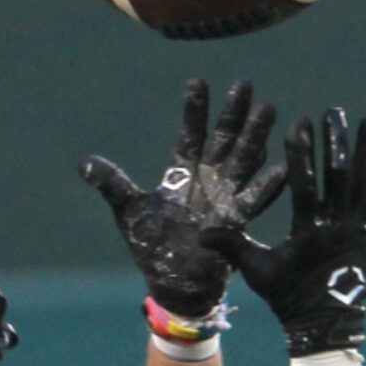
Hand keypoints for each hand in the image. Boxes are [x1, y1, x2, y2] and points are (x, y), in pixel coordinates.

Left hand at [80, 78, 285, 316]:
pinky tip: (281, 168)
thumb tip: (83, 163)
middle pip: (223, 139)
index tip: (198, 81)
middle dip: (234, 113)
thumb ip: (111, 184)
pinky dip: (267, 186)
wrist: (172, 284)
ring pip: (243, 161)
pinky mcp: (235, 222)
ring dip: (256, 138)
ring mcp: (224, 199)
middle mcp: (208, 180)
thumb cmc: (151, 246)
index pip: (190, 133)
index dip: (195, 109)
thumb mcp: (128, 211)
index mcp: (183, 172)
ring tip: (269, 110)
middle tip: (244, 84)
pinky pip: (253, 201)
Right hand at [201, 108, 365, 354]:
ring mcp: (359, 233)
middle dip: (337, 141)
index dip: (302, 153)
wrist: (325, 325)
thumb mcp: (258, 272)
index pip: (305, 185)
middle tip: (333, 112)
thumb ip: (233, 247)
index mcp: (308, 234)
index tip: (300, 123)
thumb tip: (201, 232)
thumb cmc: (287, 297)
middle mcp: (338, 230)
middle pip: (340, 177)